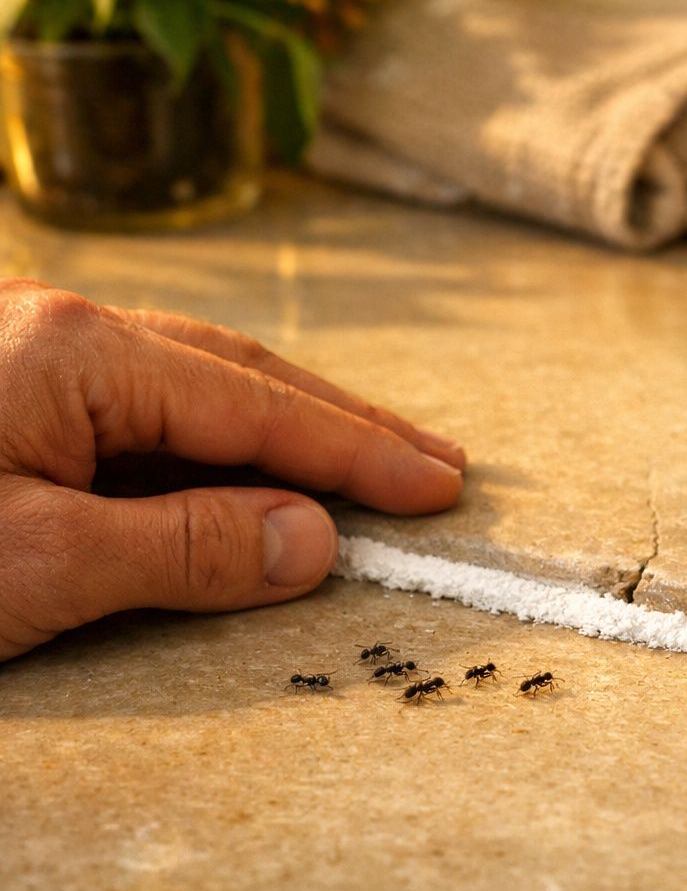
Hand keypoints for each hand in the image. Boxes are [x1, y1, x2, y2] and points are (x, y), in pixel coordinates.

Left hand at [0, 279, 465, 660]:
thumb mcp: (34, 563)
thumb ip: (182, 548)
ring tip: (362, 460)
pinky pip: (138, 407)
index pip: (257, 408)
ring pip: (193, 384)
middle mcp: (60, 327)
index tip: (438, 486)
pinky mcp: (6, 389)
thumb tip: (312, 541)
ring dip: (283, 428)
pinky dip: (211, 443)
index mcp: (75, 350)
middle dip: (343, 424)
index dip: (358, 452)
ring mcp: (28, 351)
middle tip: (434, 463)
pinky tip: (243, 468)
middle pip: (241, 376)